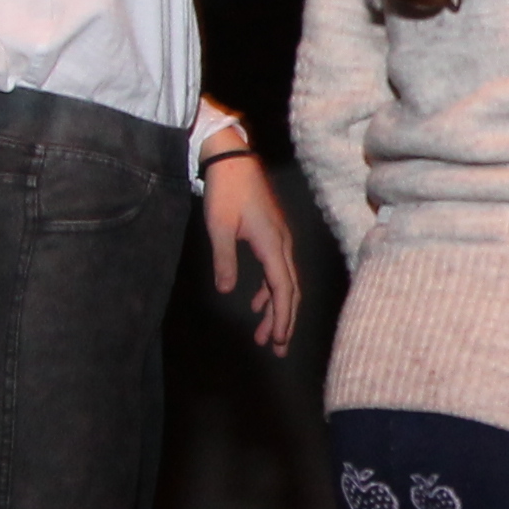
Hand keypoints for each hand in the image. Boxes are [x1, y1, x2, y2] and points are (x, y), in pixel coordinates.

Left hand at [204, 152, 299, 351]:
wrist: (232, 159)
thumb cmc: (225, 191)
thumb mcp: (219, 227)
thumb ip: (225, 261)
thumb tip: (229, 291)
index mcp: (272, 244)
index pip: (283, 288)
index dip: (282, 316)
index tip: (278, 339)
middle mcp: (282, 244)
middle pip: (289, 289)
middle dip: (284, 320)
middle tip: (277, 349)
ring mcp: (279, 239)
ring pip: (283, 281)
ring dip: (275, 308)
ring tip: (265, 335)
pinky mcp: (272, 235)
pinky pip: (276, 269)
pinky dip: (269, 290)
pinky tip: (256, 303)